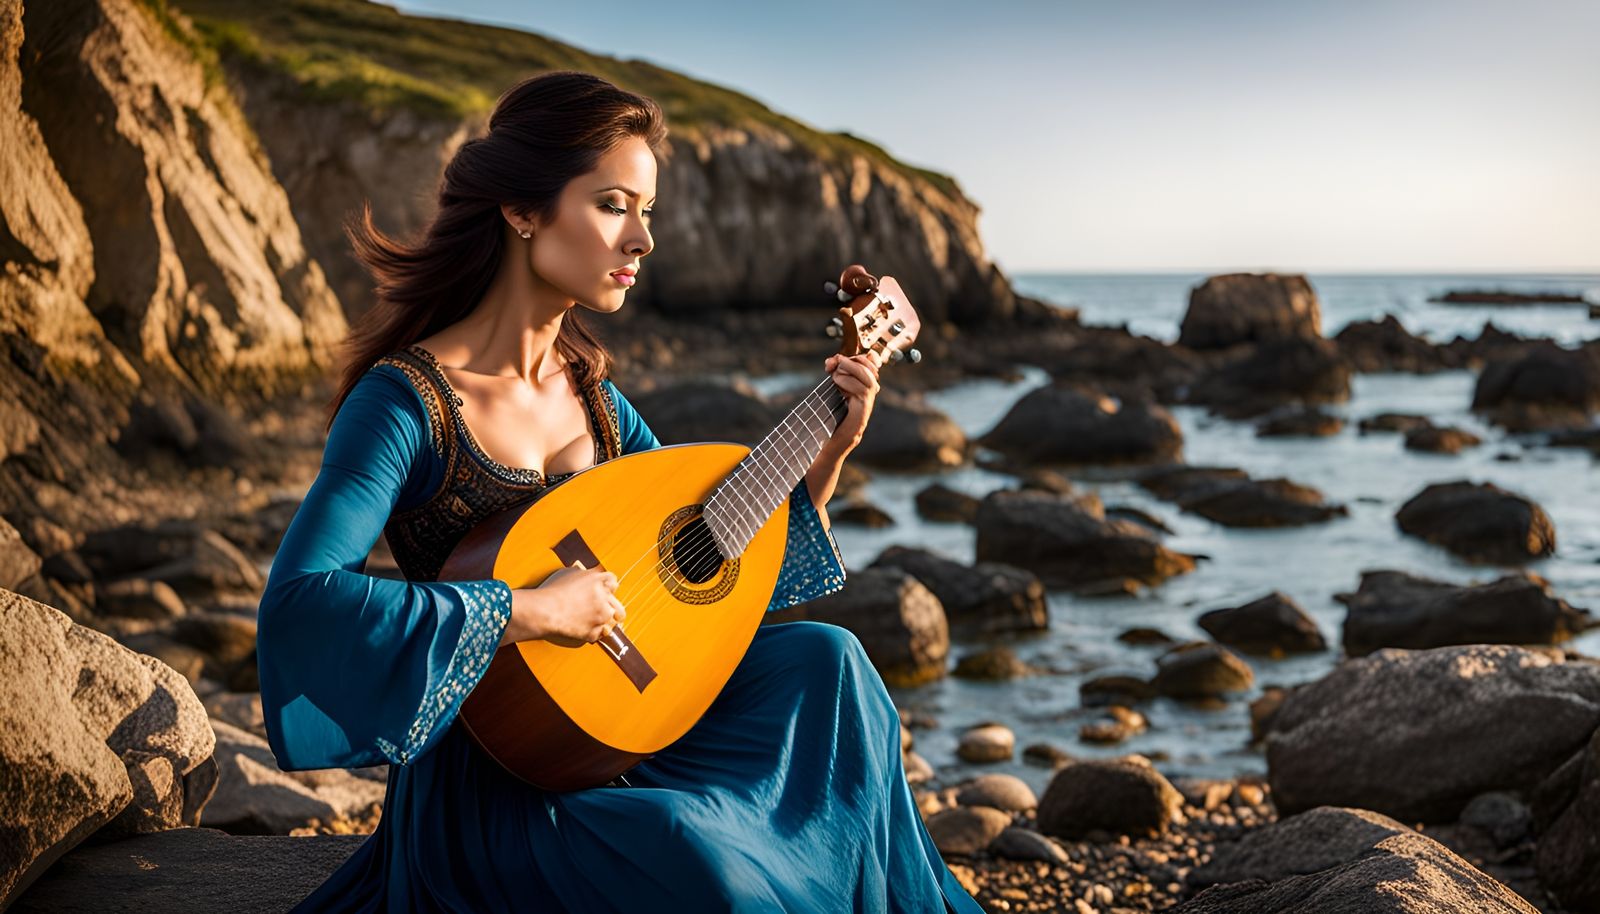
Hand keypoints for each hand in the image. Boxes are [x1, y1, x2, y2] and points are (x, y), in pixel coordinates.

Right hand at [503, 559, 625, 647]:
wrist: (544, 610)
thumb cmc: (551, 591)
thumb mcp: (568, 573)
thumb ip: (584, 574)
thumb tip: (587, 575)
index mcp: (598, 580)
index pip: (613, 582)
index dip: (608, 587)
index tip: (604, 591)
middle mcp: (604, 598)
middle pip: (618, 604)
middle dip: (611, 607)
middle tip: (603, 611)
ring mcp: (601, 616)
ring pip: (611, 621)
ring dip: (603, 621)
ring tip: (591, 621)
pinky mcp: (594, 632)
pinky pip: (599, 634)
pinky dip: (592, 632)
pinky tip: (582, 628)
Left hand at [822, 353, 878, 453]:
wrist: (825, 449)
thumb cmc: (826, 422)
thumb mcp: (831, 395)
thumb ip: (835, 378)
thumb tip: (832, 360)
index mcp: (861, 392)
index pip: (872, 365)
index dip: (857, 358)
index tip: (836, 359)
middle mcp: (868, 399)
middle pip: (872, 370)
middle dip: (853, 361)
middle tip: (834, 363)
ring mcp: (866, 408)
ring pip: (869, 380)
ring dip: (850, 370)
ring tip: (834, 375)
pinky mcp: (862, 416)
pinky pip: (862, 393)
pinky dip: (848, 383)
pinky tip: (837, 384)